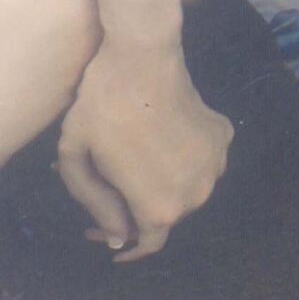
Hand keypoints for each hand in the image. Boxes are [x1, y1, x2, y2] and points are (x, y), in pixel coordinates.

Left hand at [53, 38, 232, 262]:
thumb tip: (118, 236)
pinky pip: (199, 161)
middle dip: (135, 209)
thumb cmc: (99, 108)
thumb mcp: (76, 159)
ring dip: (159, 183)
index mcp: (160, 207)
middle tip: (106, 188)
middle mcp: (196, 194)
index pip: (147, 243)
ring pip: (184, 188)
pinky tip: (155, 138)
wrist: (140, 56)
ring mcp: (214, 165)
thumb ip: (95, 204)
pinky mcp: (222, 138)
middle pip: (164, 216)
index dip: (123, 244)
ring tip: (128, 160)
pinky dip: (179, 159)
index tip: (103, 234)